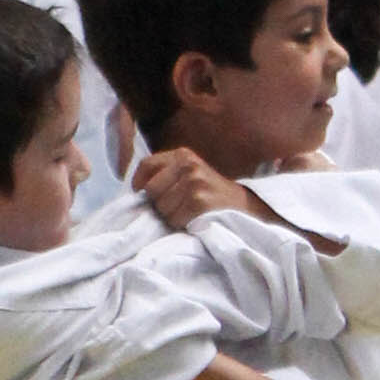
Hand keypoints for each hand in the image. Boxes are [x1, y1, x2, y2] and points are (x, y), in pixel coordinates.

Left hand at [134, 145, 256, 231]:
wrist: (244, 207)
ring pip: (162, 207)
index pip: (147, 165)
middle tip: (177, 206)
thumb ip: (166, 174)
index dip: (139, 183)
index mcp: (183, 155)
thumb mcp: (190, 173)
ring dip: (171, 216)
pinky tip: (194, 219)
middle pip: (152, 190)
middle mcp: (188, 165)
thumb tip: (135, 190)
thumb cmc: (210, 193)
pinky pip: (175, 219)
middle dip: (160, 203)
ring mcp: (195, 182)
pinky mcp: (200, 201)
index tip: (140, 194)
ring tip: (188, 212)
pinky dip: (182, 224)